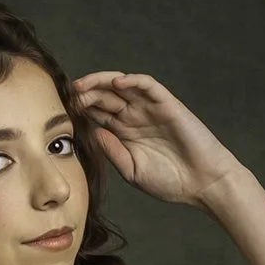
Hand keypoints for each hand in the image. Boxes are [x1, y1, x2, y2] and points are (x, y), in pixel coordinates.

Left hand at [71, 70, 237, 207]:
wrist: (202, 183)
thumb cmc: (170, 181)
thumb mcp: (132, 171)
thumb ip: (113, 151)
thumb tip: (93, 133)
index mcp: (125, 133)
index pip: (98, 114)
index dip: (81, 110)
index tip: (62, 112)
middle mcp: (135, 117)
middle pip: (106, 97)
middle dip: (87, 93)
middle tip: (68, 94)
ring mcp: (150, 108)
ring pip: (123, 86)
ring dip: (102, 82)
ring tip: (84, 85)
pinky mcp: (167, 104)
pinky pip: (148, 85)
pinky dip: (133, 81)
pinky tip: (117, 82)